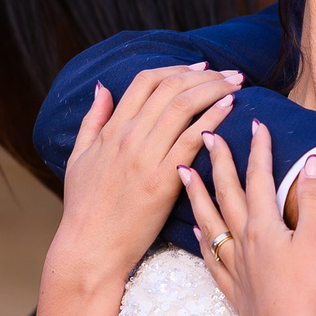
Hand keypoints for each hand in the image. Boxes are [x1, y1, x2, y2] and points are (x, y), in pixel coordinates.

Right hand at [48, 65, 238, 292]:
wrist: (89, 248)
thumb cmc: (84, 209)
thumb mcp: (78, 158)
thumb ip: (92, 120)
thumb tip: (103, 88)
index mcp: (112, 131)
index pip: (146, 82)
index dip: (177, 68)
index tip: (200, 67)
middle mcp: (129, 138)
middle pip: (171, 88)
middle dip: (205, 74)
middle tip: (229, 72)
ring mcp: (145, 158)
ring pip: (184, 106)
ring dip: (215, 89)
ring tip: (237, 84)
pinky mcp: (162, 181)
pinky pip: (192, 139)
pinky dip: (213, 117)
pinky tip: (230, 108)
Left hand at [179, 123, 315, 315]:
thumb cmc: (311, 291)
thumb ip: (314, 200)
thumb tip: (312, 162)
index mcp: (264, 226)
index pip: (259, 177)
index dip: (258, 149)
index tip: (255, 123)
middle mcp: (242, 241)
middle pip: (227, 193)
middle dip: (218, 160)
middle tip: (206, 133)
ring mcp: (234, 266)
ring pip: (209, 221)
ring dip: (196, 194)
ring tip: (182, 172)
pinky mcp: (233, 291)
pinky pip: (209, 258)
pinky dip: (201, 239)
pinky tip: (196, 231)